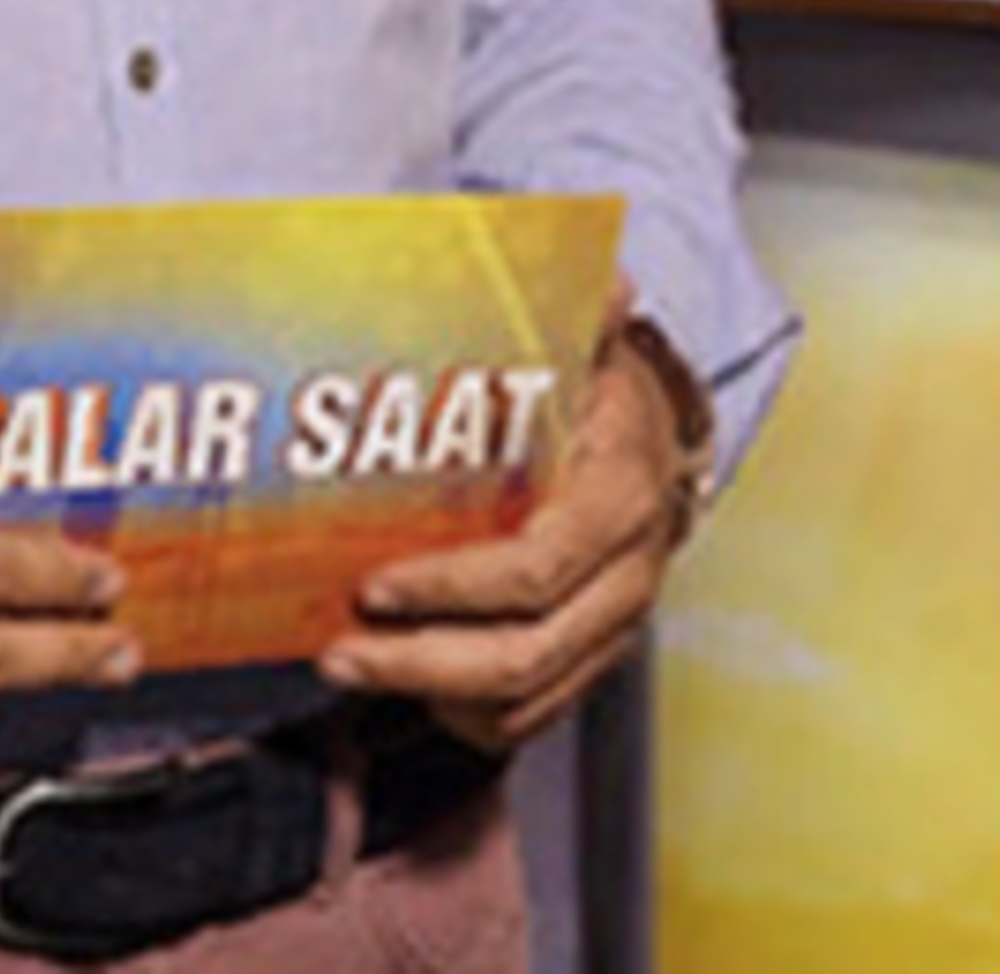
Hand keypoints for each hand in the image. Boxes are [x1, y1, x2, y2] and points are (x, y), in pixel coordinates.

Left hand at [317, 331, 692, 749]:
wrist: (661, 437)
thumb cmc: (604, 387)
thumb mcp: (591, 338)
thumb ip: (587, 308)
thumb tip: (615, 284)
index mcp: (619, 500)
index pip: (536, 569)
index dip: (452, 586)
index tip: (374, 583)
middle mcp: (625, 578)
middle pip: (523, 655)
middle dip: (420, 661)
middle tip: (339, 650)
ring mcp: (612, 626)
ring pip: (526, 696)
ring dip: (431, 693)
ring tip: (350, 666)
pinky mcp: (593, 653)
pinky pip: (536, 712)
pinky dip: (471, 714)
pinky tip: (409, 688)